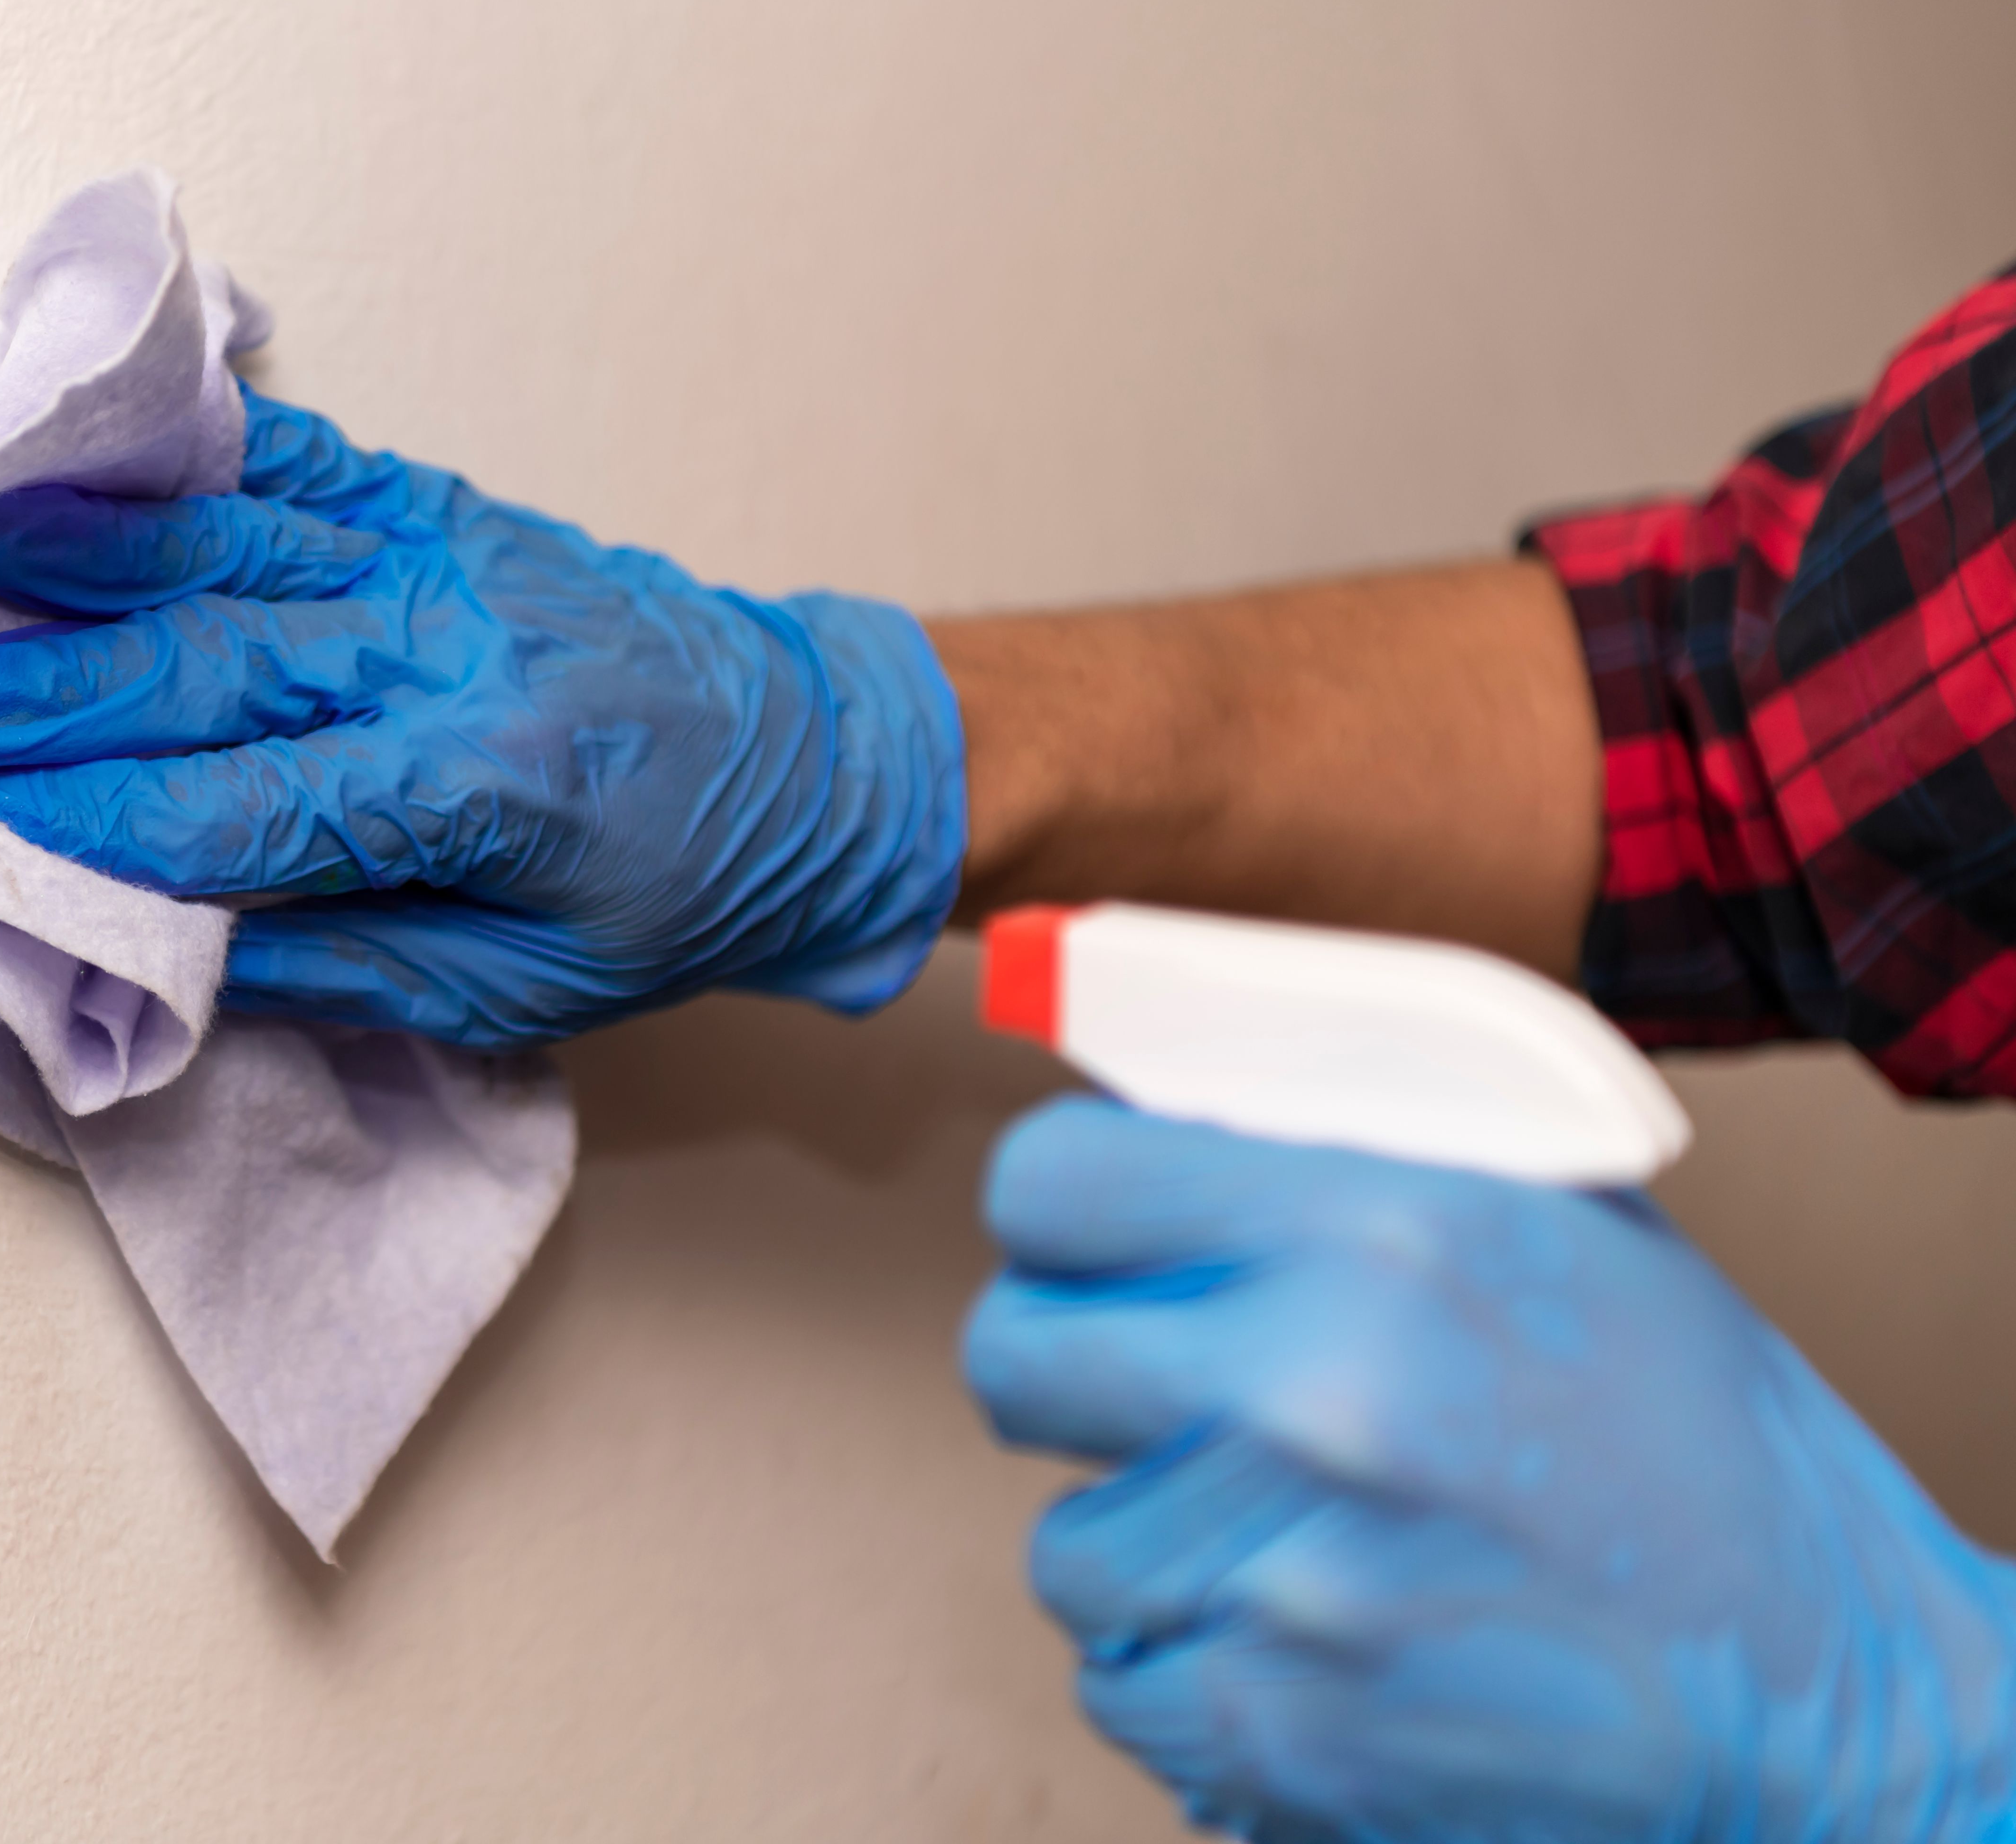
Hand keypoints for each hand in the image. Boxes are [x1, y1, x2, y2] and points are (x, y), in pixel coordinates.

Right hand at [0, 391, 967, 1048]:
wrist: (826, 762)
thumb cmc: (683, 890)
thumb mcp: (526, 989)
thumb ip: (345, 967)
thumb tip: (176, 949)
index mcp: (486, 794)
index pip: (249, 812)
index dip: (101, 825)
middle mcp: (460, 655)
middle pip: (218, 665)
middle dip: (53, 692)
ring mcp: (456, 562)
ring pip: (243, 543)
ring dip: (95, 549)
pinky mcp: (457, 511)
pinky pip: (311, 466)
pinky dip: (202, 456)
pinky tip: (107, 446)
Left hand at [963, 1098, 2015, 1841]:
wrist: (1819, 1692)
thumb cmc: (1692, 1448)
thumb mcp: (1554, 1224)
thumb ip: (1346, 1155)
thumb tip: (1160, 1107)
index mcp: (1377, 1231)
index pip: (1050, 1182)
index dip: (1061, 1210)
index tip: (1090, 1240)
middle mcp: (1310, 1391)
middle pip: (1011, 1352)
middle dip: (1072, 1368)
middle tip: (1155, 1393)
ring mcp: (1282, 1572)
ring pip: (1067, 1543)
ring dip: (1147, 1541)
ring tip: (1282, 1539)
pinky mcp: (1272, 1724)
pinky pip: (1121, 1679)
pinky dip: (1195, 1669)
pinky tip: (1313, 1642)